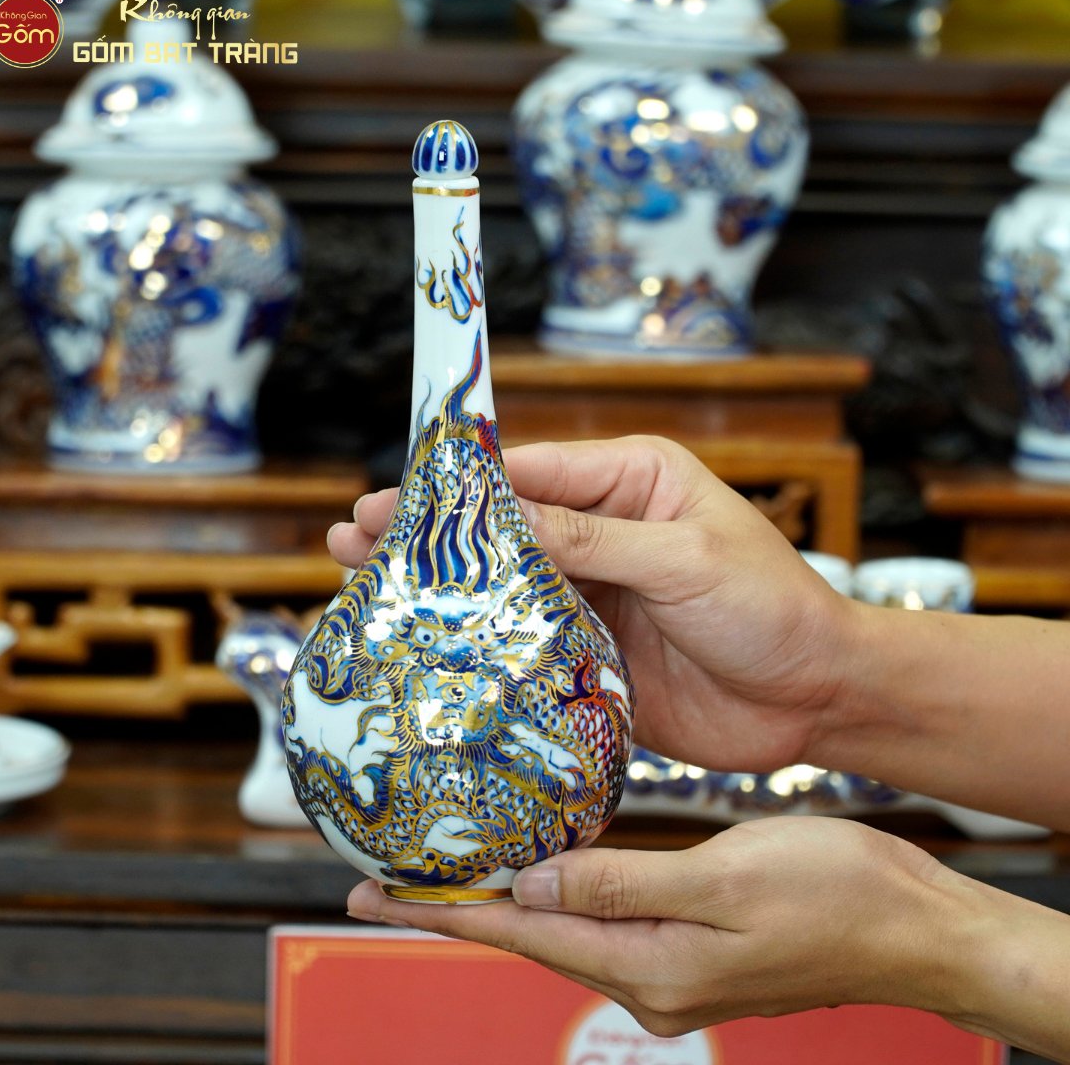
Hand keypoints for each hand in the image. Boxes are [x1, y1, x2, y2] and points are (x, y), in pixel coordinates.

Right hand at [328, 436, 851, 772]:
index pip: (528, 471)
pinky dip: (475, 645)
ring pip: (500, 585)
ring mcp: (592, 594)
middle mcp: (603, 531)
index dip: (458, 486)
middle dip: (429, 534)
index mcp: (631, 481)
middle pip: (500, 527)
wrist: (819, 699)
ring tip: (362, 586)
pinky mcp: (588, 653)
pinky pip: (522, 643)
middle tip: (351, 539)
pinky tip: (423, 649)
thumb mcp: (687, 559)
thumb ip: (594, 539)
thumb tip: (504, 520)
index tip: (393, 496)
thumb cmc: (773, 607)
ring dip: (440, 589)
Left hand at [345, 818, 979, 1036]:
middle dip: (459, 910)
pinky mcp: (695, 945)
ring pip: (566, 928)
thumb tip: (531, 892)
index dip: (443, 915)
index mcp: (648, 965)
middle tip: (390, 884)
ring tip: (452, 874)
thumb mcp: (722, 881)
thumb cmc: (832, 896)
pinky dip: (563, 896)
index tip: (372, 899)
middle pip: (532, 937)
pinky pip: (607, 919)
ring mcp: (673, 967)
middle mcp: (650, 977)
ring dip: (507, 902)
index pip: (520, 936)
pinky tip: (548, 872)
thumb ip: (622, 888)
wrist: (915, 925)